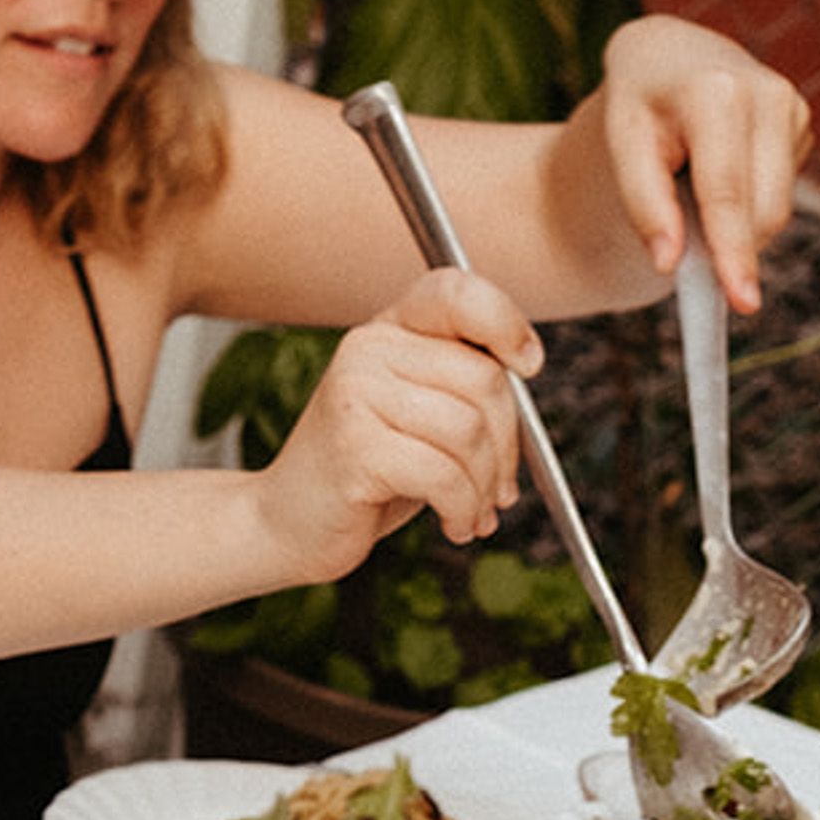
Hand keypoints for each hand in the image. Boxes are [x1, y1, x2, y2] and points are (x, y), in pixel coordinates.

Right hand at [256, 269, 542, 575]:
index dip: (506, 323)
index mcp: (390, 331)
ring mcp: (356, 393)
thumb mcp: (421, 418)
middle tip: (499, 489)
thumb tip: (528, 373)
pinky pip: (445, 475)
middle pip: (485, 379)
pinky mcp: (355, 446)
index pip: (458, 293)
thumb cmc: (369, 473)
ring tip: (472, 513)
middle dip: (508, 447)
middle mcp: (369, 349)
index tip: (529, 364)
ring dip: (484, 488)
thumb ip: (464, 388)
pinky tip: (454, 525)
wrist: (291, 523)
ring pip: (469, 432)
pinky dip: (463, 510)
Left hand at [597, 16, 812, 310]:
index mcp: (713, 90)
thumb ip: (644, 204)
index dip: (733, 251)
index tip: (743, 303)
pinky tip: (723, 170)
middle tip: (687, 244)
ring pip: (776, 211)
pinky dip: (750, 202)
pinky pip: (782, 194)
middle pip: (761, 211)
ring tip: (696, 188)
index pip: (726, 190)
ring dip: (738, 226)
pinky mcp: (803, 120)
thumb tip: (669, 263)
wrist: (668, 59)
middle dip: (730, 246)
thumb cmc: (640, 106)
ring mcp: (791, 104)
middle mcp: (763, 90)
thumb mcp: (623, 145)